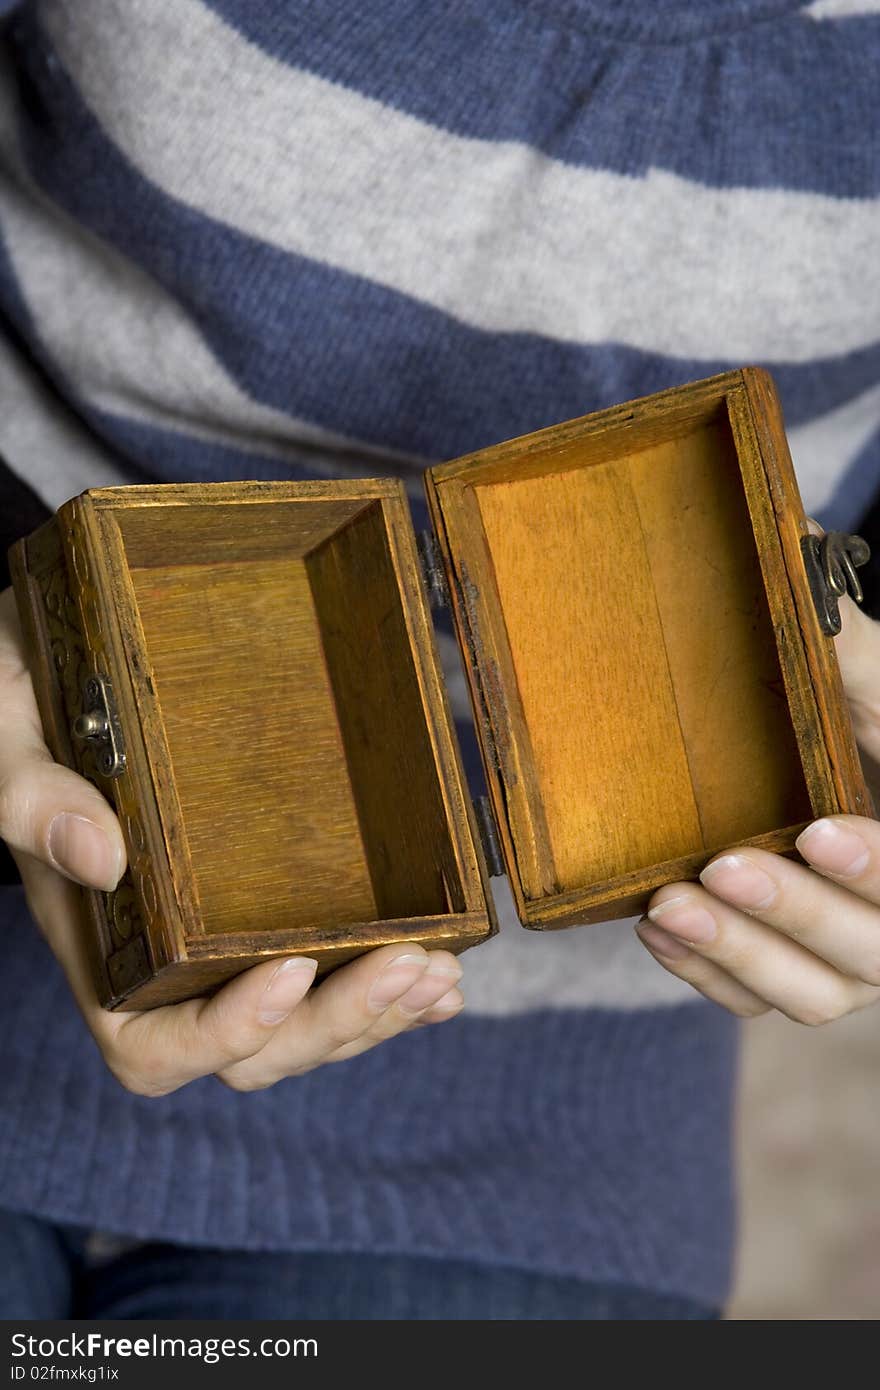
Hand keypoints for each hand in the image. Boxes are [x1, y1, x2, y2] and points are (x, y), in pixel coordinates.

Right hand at [0, 587, 463, 1094]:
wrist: (52, 669)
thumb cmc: (24, 703)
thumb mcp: (8, 737)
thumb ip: (33, 799)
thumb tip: (101, 853)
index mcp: (101, 947)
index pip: (153, 1044)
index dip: (225, 1032)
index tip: (290, 968)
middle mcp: (165, 967)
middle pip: (251, 1051)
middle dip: (336, 1021)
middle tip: (411, 966)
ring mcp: (221, 945)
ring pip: (301, 1028)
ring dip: (375, 1014)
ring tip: (440, 974)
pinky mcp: (267, 908)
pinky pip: (329, 979)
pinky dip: (388, 987)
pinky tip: (444, 971)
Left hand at [637, 584, 879, 1024]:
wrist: (819, 762)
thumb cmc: (856, 708)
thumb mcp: (869, 676)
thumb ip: (853, 656)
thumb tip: (797, 574)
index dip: (874, 868)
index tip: (819, 827)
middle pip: (870, 953)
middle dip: (798, 913)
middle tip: (724, 865)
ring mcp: (847, 956)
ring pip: (811, 994)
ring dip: (739, 954)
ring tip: (668, 906)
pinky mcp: (790, 969)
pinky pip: (754, 998)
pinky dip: (705, 973)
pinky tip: (656, 928)